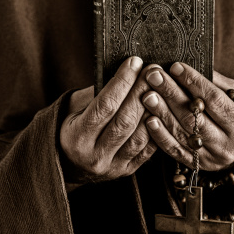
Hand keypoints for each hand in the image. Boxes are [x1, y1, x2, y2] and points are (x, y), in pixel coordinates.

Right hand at [60, 57, 157, 182]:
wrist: (70, 164)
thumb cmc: (72, 126)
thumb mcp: (75, 108)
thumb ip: (97, 94)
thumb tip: (126, 72)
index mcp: (77, 137)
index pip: (105, 105)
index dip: (122, 82)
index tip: (134, 62)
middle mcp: (94, 155)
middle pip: (125, 120)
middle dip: (141, 91)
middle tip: (153, 70)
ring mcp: (112, 167)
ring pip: (140, 136)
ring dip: (153, 109)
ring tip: (160, 87)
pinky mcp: (127, 171)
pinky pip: (148, 149)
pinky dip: (157, 128)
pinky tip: (163, 110)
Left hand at [142, 63, 233, 170]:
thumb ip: (216, 83)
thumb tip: (189, 68)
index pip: (214, 99)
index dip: (194, 82)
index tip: (175, 66)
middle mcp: (227, 143)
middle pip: (194, 116)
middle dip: (172, 94)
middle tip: (154, 75)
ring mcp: (211, 157)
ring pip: (183, 133)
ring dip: (162, 112)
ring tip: (146, 94)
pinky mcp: (196, 166)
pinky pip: (175, 151)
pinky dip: (160, 136)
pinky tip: (148, 120)